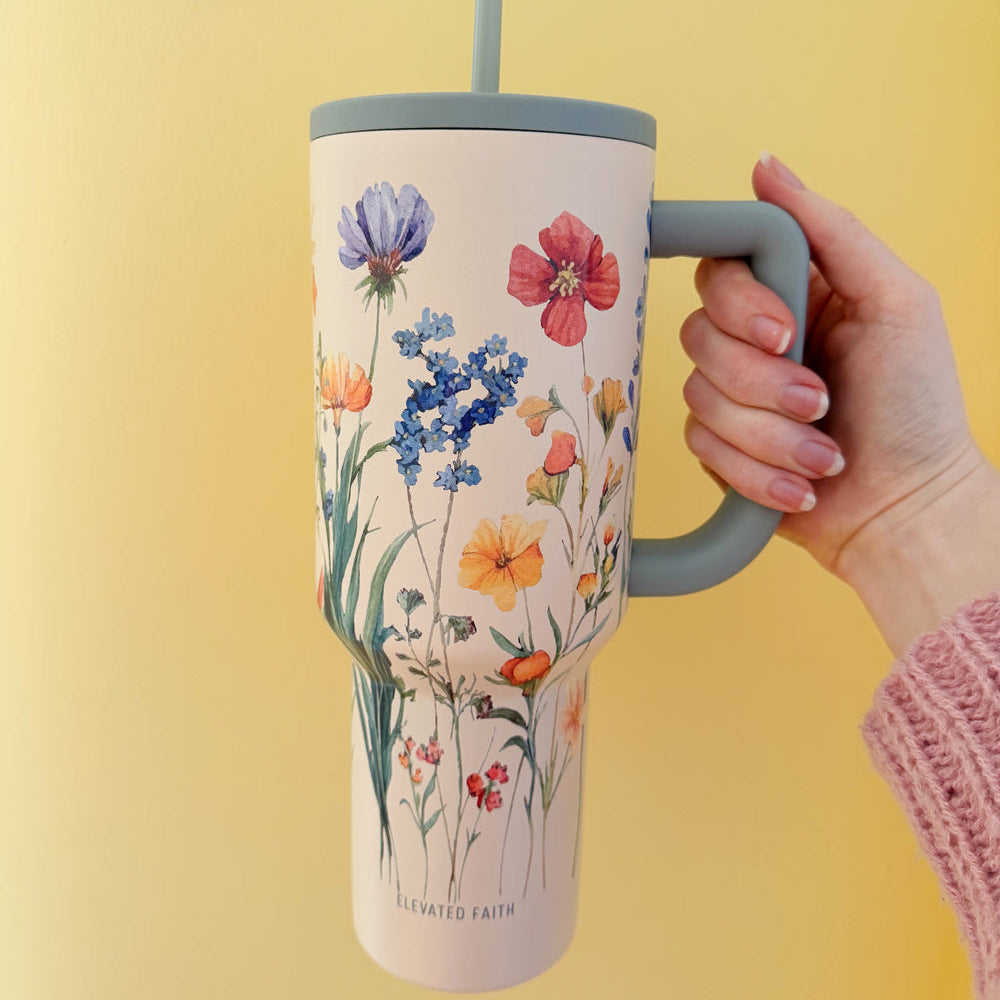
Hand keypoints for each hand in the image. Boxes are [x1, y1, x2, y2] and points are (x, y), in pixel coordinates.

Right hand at [681, 154, 999, 652]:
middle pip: (699, 333)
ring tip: (825, 454)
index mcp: (795, 296)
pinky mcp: (722, 449)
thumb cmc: (916, 406)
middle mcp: (757, 342)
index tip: (785, 332)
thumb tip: (765, 167)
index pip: (722, 271)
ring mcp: (735, 398)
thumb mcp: (895, 300)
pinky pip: (704, 447)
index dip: (740, 304)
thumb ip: (830, 230)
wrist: (909, 508)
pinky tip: (803, 485)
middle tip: (819, 400)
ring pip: (699, 396)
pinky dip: (759, 471)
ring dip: (770, 435)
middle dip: (761, 379)